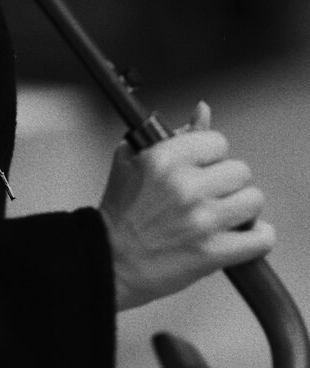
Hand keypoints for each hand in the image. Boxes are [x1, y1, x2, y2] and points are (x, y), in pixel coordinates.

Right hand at [98, 102, 275, 310]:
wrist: (111, 258)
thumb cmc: (121, 211)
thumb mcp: (134, 158)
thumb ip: (174, 134)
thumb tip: (202, 112)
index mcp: (165, 158)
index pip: (217, 141)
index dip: (212, 154)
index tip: (204, 165)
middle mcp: (186, 186)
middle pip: (240, 171)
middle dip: (227, 181)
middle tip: (212, 192)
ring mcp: (202, 220)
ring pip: (253, 200)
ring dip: (243, 207)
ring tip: (226, 213)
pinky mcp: (213, 252)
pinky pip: (260, 238)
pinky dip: (257, 237)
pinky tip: (242, 234)